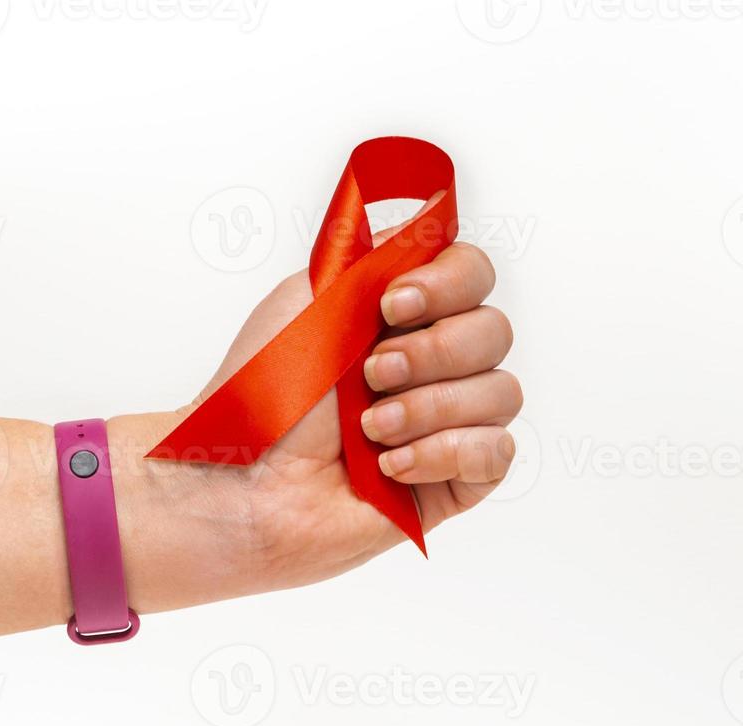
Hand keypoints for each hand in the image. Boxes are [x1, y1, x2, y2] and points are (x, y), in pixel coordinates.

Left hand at [108, 229, 520, 611]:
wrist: (242, 483)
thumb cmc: (264, 400)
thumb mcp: (310, 300)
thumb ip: (375, 258)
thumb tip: (432, 225)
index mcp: (402, 315)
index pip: (472, 275)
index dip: (447, 284)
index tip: (391, 305)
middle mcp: (433, 365)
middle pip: (493, 331)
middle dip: (431, 352)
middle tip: (370, 375)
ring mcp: (447, 424)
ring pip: (500, 393)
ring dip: (429, 408)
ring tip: (371, 431)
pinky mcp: (453, 481)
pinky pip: (495, 453)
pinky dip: (442, 453)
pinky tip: (391, 466)